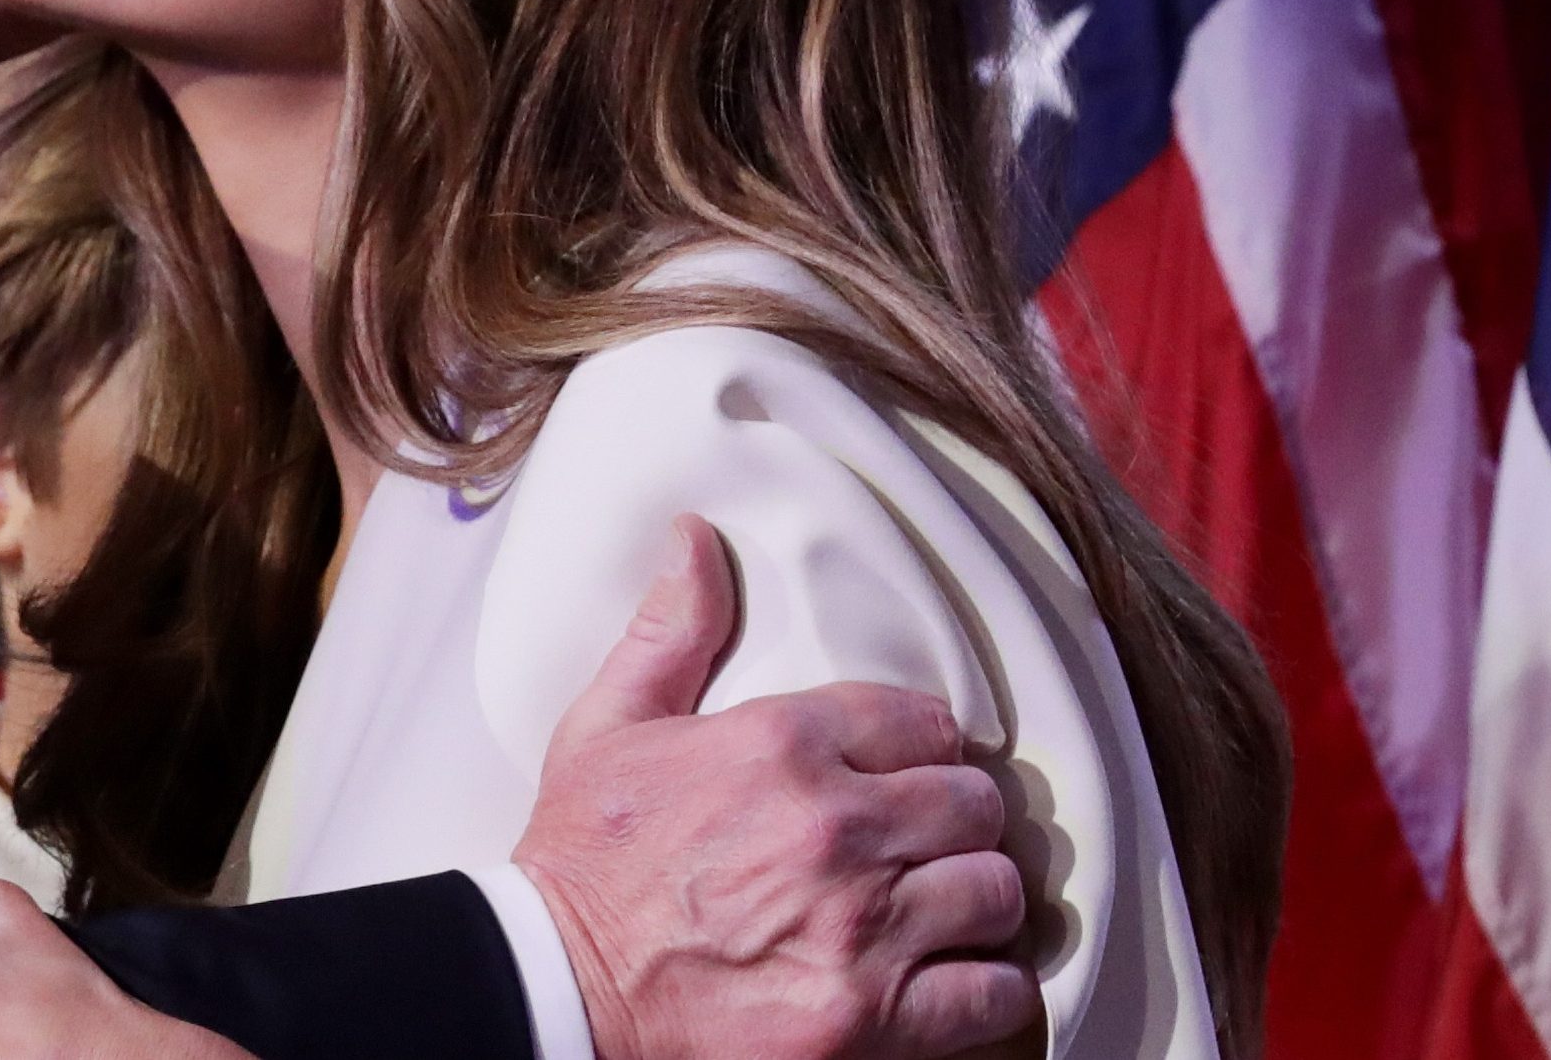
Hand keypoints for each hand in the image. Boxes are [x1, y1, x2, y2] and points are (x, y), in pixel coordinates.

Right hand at [512, 514, 1038, 1059]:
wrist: (556, 989)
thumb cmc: (580, 861)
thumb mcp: (607, 726)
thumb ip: (671, 631)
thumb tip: (694, 538)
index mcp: (781, 746)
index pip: (921, 721)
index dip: (921, 745)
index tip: (907, 770)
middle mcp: (834, 829)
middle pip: (973, 804)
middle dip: (956, 819)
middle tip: (929, 839)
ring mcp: (860, 929)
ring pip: (993, 891)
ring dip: (973, 899)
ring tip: (944, 907)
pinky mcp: (869, 1019)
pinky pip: (991, 994)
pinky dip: (985, 990)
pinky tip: (952, 979)